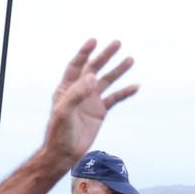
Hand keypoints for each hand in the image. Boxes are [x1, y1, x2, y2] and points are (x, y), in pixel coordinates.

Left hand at [41, 40, 139, 165]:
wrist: (64, 153)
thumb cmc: (59, 132)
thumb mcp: (64, 111)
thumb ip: (77, 93)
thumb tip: (92, 76)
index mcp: (67, 88)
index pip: (76, 66)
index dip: (84, 53)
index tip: (94, 41)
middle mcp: (80, 90)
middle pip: (94, 68)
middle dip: (105, 56)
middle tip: (118, 43)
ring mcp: (91, 100)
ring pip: (107, 81)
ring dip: (118, 70)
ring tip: (130, 59)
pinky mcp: (100, 111)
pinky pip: (115, 98)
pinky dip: (125, 92)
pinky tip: (135, 86)